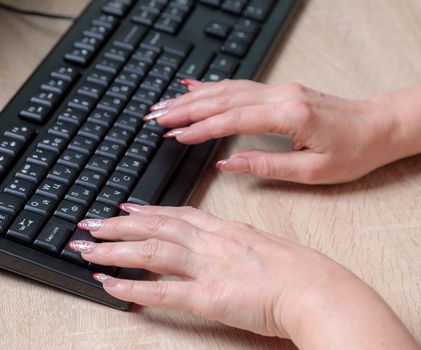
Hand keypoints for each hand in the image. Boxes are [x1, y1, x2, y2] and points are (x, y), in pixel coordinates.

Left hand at [68, 204, 419, 348]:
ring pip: (151, 251)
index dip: (147, 211)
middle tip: (91, 224)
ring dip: (114, 250)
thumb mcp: (263, 242)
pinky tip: (109, 284)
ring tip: (87, 248)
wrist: (318, 288)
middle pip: (156, 227)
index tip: (125, 209)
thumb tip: (221, 236)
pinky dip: (132, 286)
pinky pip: (162, 291)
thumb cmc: (298, 269)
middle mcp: (210, 242)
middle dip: (118, 226)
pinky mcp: (208, 296)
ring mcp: (207, 267)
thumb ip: (236, 239)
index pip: (177, 214)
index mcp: (224, 229)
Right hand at [143, 80, 414, 183]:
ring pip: (227, 89)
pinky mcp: (280, 91)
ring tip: (165, 105)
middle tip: (156, 117)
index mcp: (288, 115)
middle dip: (186, 109)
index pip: (232, 119)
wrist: (380, 126)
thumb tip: (226, 164)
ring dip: (194, 97)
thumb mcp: (311, 170)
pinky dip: (214, 86)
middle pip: (222, 98)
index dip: (200, 128)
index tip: (175, 135)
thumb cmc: (354, 151)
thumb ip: (265, 165)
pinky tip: (195, 88)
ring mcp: (279, 89)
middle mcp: (281, 96)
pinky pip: (239, 85)